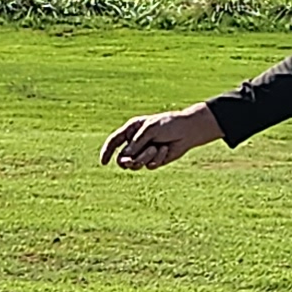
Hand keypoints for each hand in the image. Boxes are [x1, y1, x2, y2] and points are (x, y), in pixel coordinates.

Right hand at [101, 104, 224, 170]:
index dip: (106, 152)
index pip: (114, 142)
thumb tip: (125, 157)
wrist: (188, 131)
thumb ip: (137, 143)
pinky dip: (157, 159)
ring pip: (135, 164)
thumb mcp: (150, 130)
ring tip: (155, 150)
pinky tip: (165, 150)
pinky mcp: (154, 161)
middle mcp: (135, 142)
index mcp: (131, 130)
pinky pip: (149, 166)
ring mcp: (144, 152)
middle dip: (127, 161)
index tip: (103, 162)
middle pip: (122, 158)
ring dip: (144, 158)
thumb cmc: (169, 125)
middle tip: (131, 161)